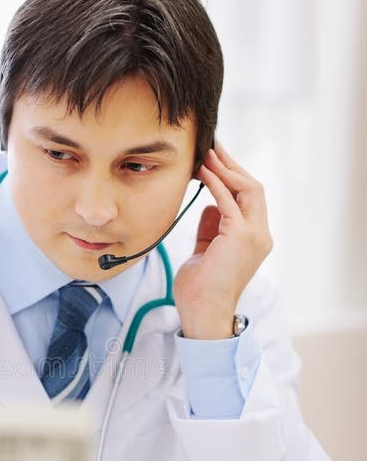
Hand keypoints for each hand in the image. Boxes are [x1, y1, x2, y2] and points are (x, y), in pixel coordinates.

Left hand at [173, 143, 272, 338]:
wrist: (202, 313)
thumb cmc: (201, 288)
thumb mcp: (206, 251)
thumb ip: (210, 228)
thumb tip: (208, 206)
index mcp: (254, 239)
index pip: (249, 199)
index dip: (233, 177)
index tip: (215, 160)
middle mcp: (260, 235)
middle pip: (253, 188)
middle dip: (232, 165)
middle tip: (213, 147)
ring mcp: (254, 236)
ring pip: (248, 189)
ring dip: (226, 170)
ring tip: (207, 155)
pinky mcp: (240, 237)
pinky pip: (229, 202)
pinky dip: (216, 184)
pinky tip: (203, 172)